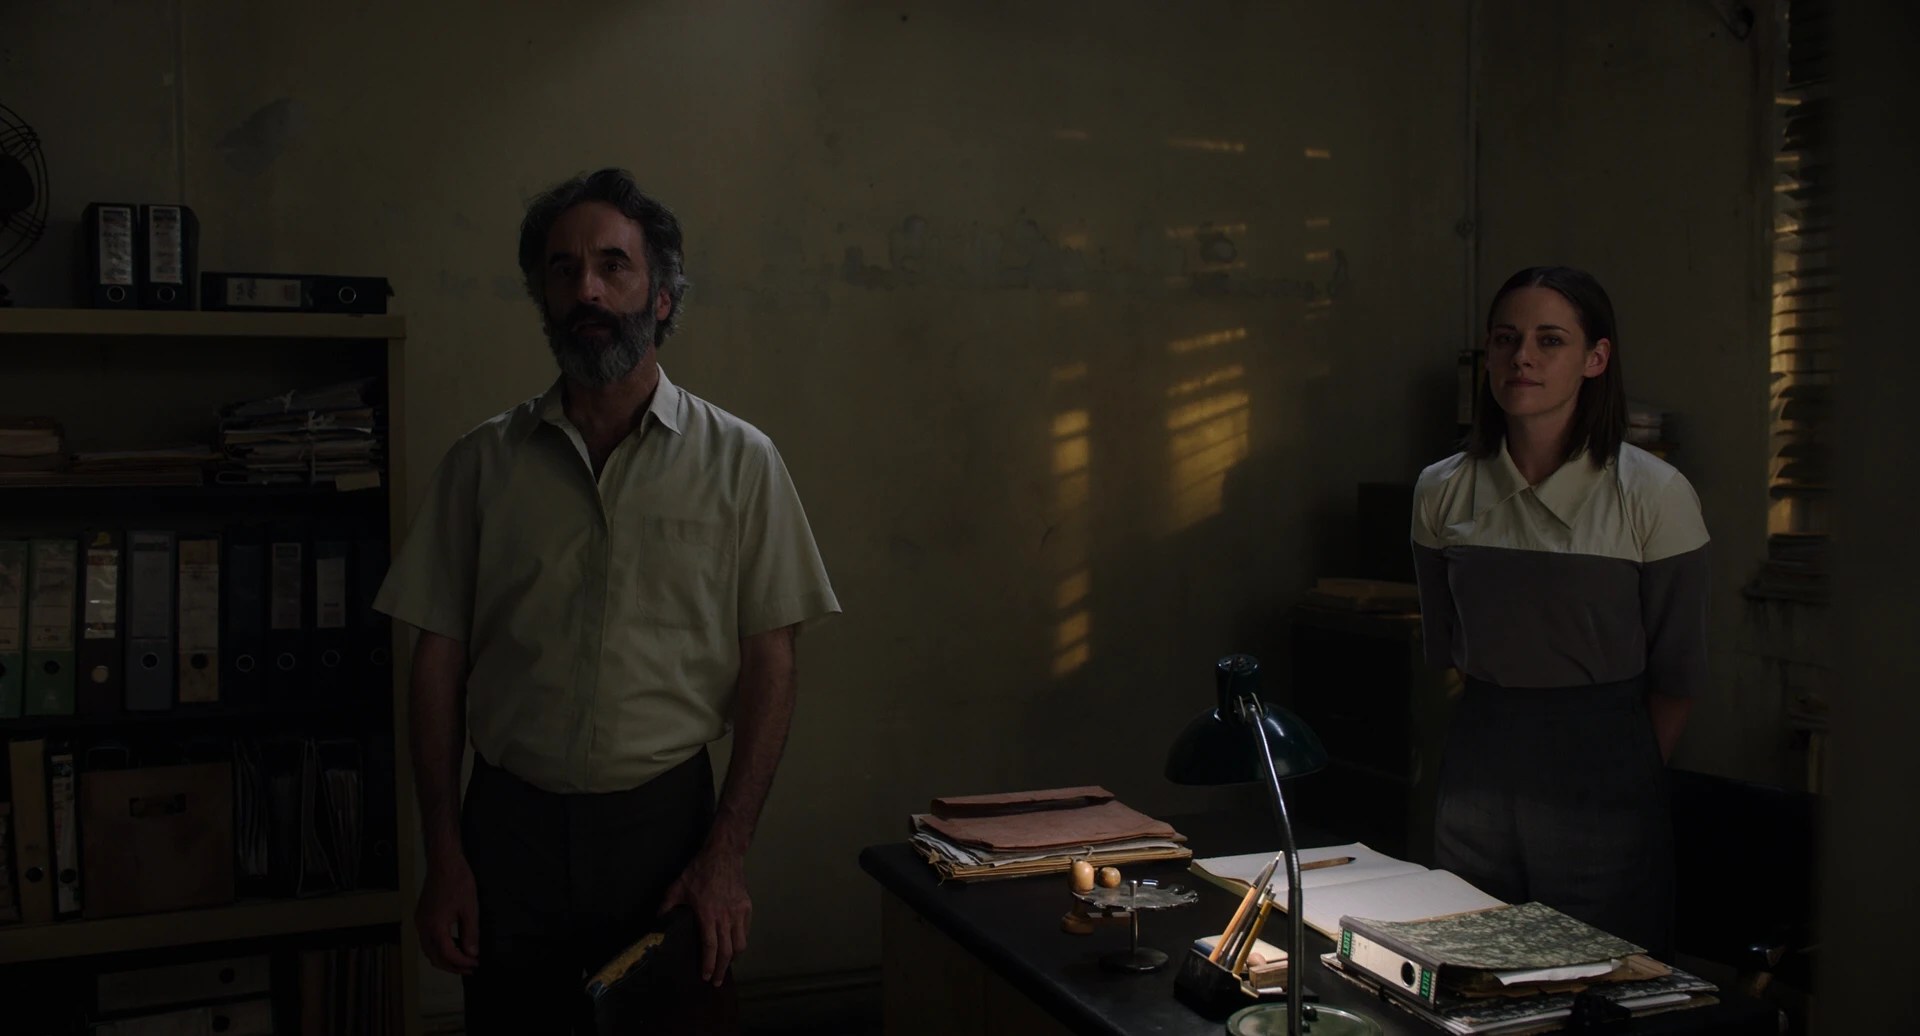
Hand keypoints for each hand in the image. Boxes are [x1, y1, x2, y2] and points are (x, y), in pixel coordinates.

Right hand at [417, 852, 480, 974]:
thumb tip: (472, 952)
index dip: (461, 963)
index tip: (474, 964)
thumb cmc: (457, 880)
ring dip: (444, 957)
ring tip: (462, 959)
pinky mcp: (421, 915)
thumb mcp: (470, 909)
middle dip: (451, 966)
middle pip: (434, 956)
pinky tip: (453, 943)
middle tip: (469, 969)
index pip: (447, 954)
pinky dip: (439, 946)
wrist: (444, 862)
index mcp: (435, 926)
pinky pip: (427, 938)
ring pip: (428, 949)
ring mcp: (420, 921)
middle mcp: (423, 926)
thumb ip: (471, 933)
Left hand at [658, 846, 750, 984]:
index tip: (706, 976)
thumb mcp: (678, 887)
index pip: (711, 947)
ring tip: (726, 965)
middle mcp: (726, 916)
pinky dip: (740, 941)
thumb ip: (667, 905)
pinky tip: (734, 945)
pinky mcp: (747, 906)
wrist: (724, 854)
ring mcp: (739, 912)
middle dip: (722, 969)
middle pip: (727, 951)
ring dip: (733, 958)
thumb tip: (658, 920)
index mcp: (708, 914)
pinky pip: (746, 930)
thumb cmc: (700, 870)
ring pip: (741, 943)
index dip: (709, 964)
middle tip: (717, 980)